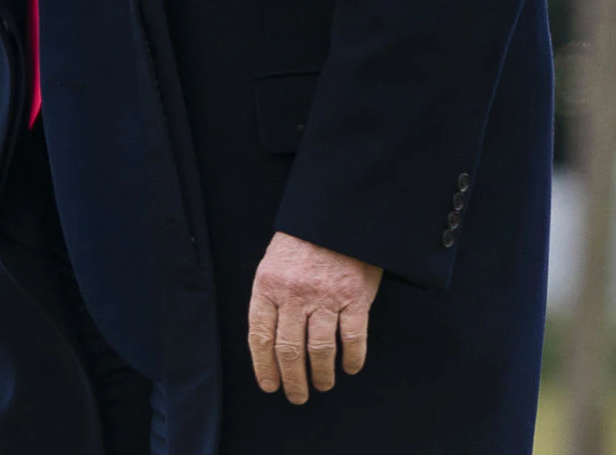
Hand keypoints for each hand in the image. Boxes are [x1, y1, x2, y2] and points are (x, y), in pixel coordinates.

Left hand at [247, 231, 381, 403]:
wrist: (335, 217)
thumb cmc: (300, 245)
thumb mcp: (272, 265)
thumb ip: (270, 299)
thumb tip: (269, 344)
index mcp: (268, 286)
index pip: (260, 336)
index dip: (264, 366)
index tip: (270, 386)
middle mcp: (294, 295)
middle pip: (289, 349)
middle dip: (292, 379)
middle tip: (297, 396)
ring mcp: (326, 297)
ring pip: (320, 349)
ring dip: (321, 374)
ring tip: (323, 385)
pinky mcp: (355, 298)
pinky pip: (353, 337)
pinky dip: (352, 358)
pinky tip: (350, 368)